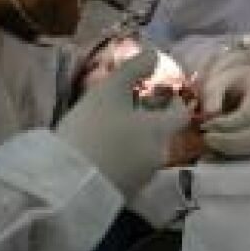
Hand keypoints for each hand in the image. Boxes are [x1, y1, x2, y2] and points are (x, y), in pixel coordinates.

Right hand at [57, 50, 188, 197]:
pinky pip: (128, 170)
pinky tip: (99, 153)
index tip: (159, 92)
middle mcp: (158, 156)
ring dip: (134, 140)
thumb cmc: (93, 128)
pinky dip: (121, 159)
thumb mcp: (110, 90)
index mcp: (160, 131)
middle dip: (148, 120)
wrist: (68, 182)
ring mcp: (142, 179)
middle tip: (125, 108)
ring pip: (145, 152)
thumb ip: (134, 69)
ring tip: (107, 130)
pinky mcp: (124, 195)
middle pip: (161, 133)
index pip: (181, 114)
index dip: (173, 101)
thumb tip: (155, 55)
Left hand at [196, 51, 249, 156]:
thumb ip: (213, 95)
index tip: (206, 124)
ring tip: (208, 139)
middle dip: (227, 139)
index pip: (247, 114)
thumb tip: (210, 114)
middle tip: (205, 136)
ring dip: (229, 147)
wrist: (246, 83)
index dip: (225, 123)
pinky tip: (216, 144)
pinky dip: (233, 150)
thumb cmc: (231, 80)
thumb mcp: (219, 80)